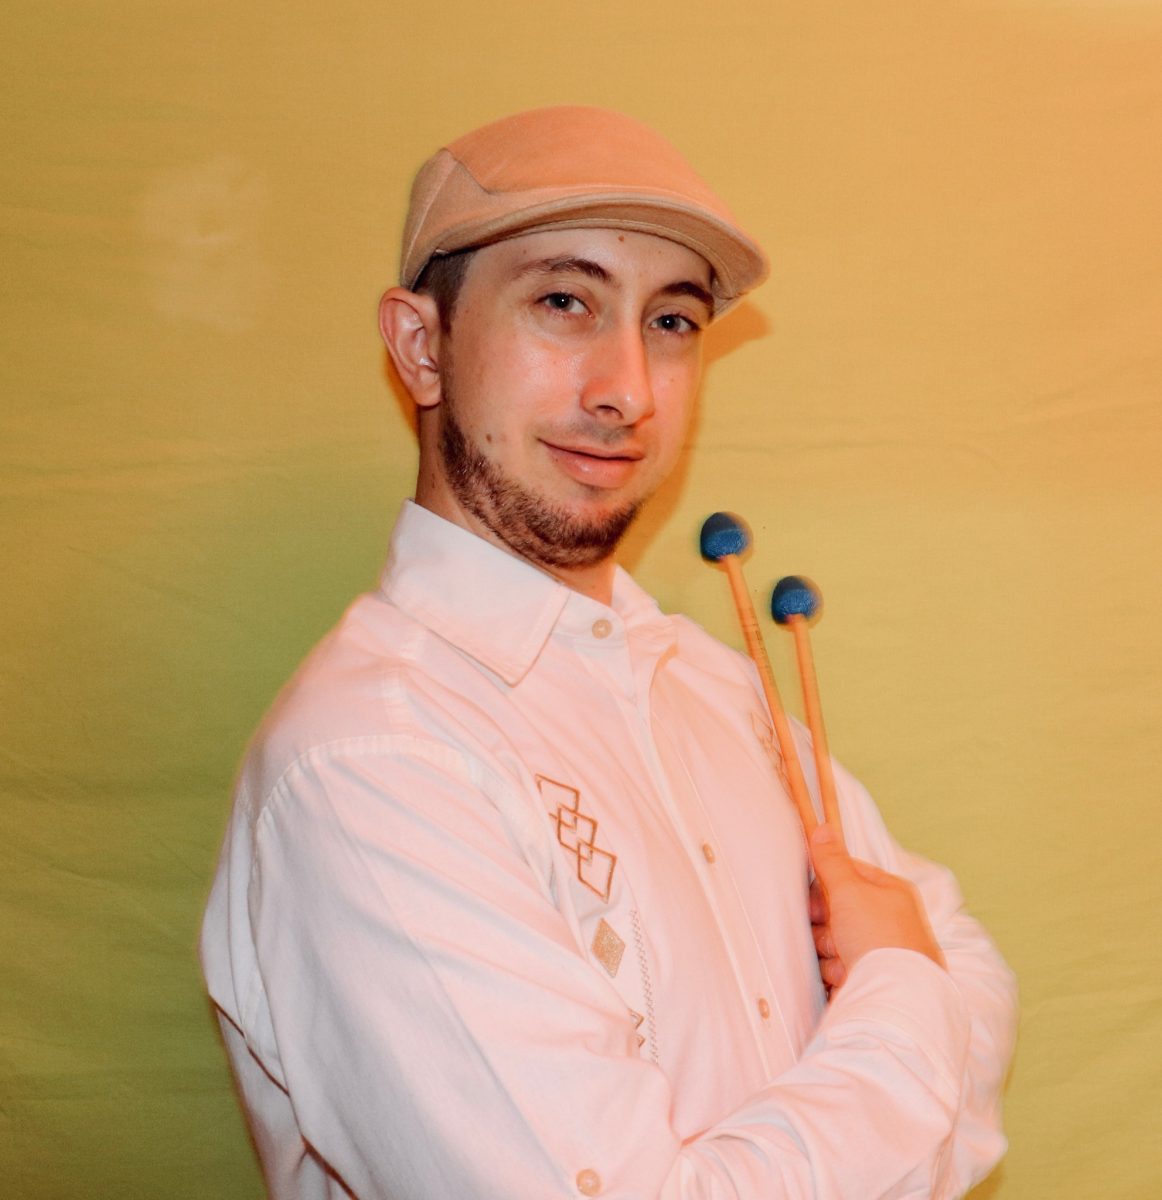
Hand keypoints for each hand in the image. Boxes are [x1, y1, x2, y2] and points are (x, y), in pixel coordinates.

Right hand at [808, 822, 945, 991]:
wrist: (896, 997)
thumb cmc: (878, 938)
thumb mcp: (849, 890)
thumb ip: (831, 861)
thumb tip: (823, 828)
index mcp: (890, 892)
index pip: (847, 876)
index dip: (826, 888)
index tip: (815, 902)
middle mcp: (889, 921)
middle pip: (838, 912)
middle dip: (827, 926)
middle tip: (833, 934)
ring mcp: (882, 951)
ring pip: (835, 942)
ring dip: (830, 952)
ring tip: (844, 960)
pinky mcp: (873, 978)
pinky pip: (840, 968)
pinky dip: (837, 973)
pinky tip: (847, 978)